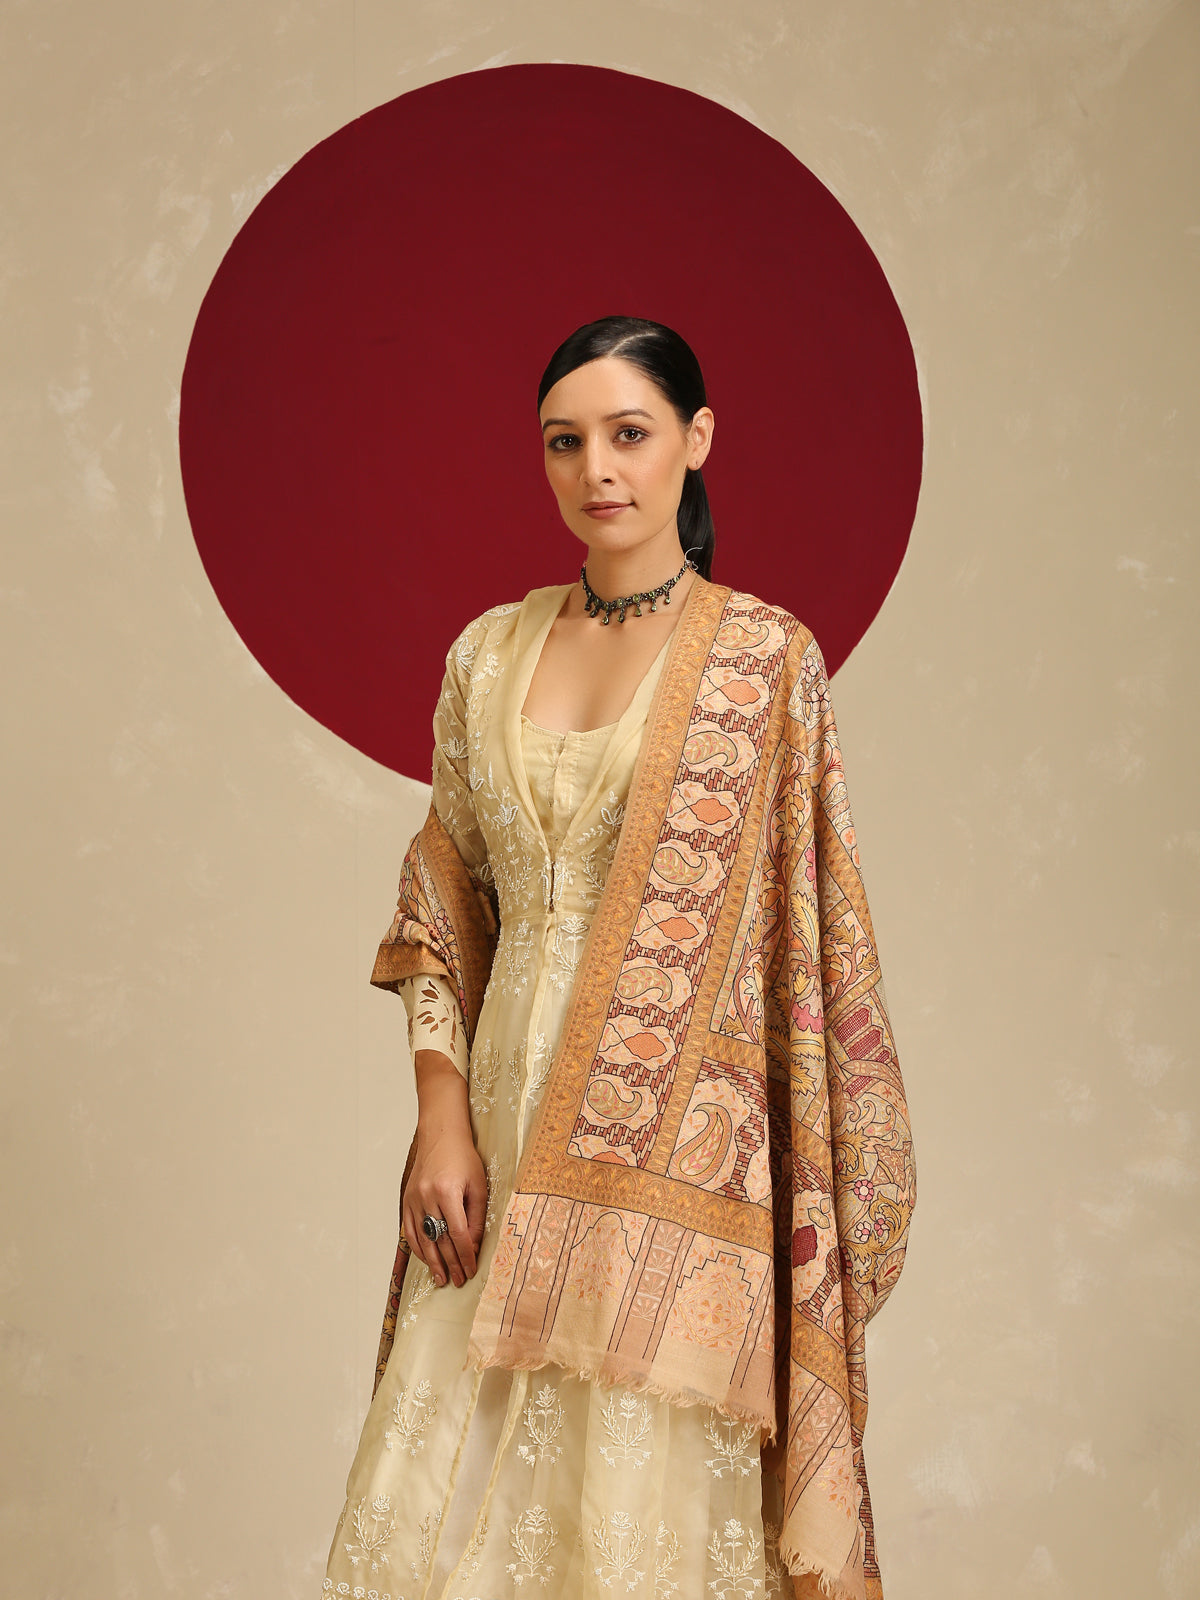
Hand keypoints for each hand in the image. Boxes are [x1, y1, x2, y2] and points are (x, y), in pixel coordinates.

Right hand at [402, 1049, 486, 1287]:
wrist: (441, 1135)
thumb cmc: (464, 1158)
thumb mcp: (479, 1184)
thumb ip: (478, 1215)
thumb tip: (476, 1244)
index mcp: (448, 1192)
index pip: (458, 1233)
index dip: (465, 1255)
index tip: (471, 1271)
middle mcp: (428, 1196)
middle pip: (439, 1240)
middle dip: (451, 1264)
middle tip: (459, 1281)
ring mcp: (414, 1198)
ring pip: (422, 1238)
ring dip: (432, 1261)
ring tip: (441, 1279)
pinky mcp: (407, 1198)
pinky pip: (409, 1229)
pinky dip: (418, 1247)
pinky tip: (426, 1259)